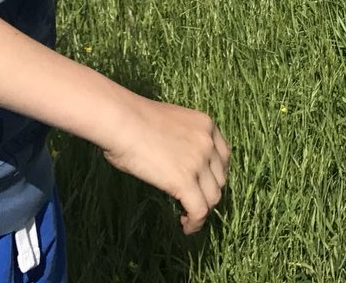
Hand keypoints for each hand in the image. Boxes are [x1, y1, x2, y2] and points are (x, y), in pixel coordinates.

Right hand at [101, 96, 230, 233]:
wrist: (122, 120)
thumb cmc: (135, 119)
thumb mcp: (172, 123)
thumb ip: (185, 140)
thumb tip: (179, 161)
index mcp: (206, 125)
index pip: (223, 157)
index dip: (215, 175)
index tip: (203, 184)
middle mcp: (208, 142)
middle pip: (220, 178)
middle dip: (208, 192)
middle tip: (192, 200)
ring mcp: (198, 162)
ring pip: (213, 197)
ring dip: (202, 210)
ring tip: (186, 216)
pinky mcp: (185, 181)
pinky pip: (199, 211)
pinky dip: (195, 223)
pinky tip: (184, 226)